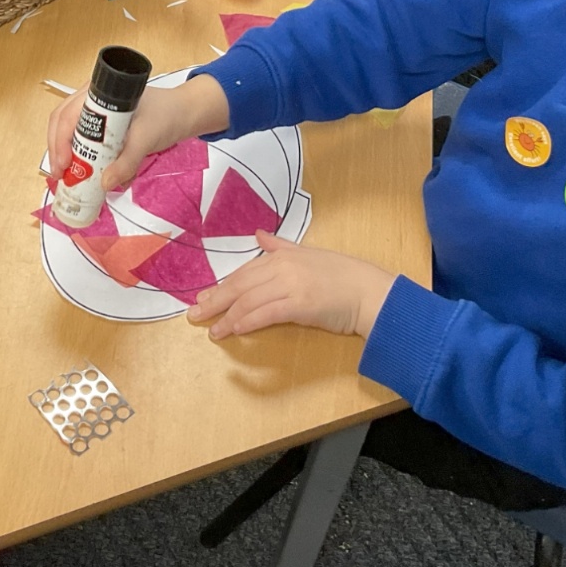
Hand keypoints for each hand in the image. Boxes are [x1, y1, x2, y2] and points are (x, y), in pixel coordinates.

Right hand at [47, 75, 230, 191]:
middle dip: (58, 151)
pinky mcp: (103, 125)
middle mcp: (91, 99)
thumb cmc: (165, 116)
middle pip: (61, 124)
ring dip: (66, 155)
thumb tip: (104, 184)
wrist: (184, 113)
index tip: (63, 166)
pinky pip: (84, 139)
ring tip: (68, 177)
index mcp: (98, 94)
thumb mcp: (146, 140)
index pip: (65, 116)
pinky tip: (84, 172)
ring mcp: (95, 112)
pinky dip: (81, 157)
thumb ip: (127, 162)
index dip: (58, 142)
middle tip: (60, 176)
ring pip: (69, 132)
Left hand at [188, 231, 398, 338]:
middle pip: (240, 285)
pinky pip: (266, 314)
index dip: (222, 286)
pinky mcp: (300, 305)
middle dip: (215, 301)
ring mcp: (292, 285)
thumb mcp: (309, 254)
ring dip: (227, 317)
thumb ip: (281, 246)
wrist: (370, 292)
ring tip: (213, 331)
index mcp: (284, 255)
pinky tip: (235, 330)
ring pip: (249, 301)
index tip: (204, 297)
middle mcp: (284, 267)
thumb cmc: (343, 276)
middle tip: (195, 315)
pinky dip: (247, 322)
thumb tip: (259, 234)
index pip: (245, 272)